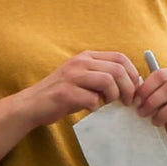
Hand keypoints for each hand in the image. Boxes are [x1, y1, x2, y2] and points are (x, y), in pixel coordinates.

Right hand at [21, 48, 140, 125]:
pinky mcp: (65, 92)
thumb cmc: (61, 95)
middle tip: (128, 102)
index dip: (133, 74)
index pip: (120, 58)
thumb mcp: (83, 79)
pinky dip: (96, 106)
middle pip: (117, 70)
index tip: (135, 89)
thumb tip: (131, 84)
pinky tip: (91, 108)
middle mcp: (80, 62)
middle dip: (129, 88)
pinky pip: (92, 98)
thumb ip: (102, 77)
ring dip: (114, 96)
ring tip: (109, 104)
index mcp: (86, 57)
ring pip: (108, 81)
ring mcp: (72, 76)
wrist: (32, 105)